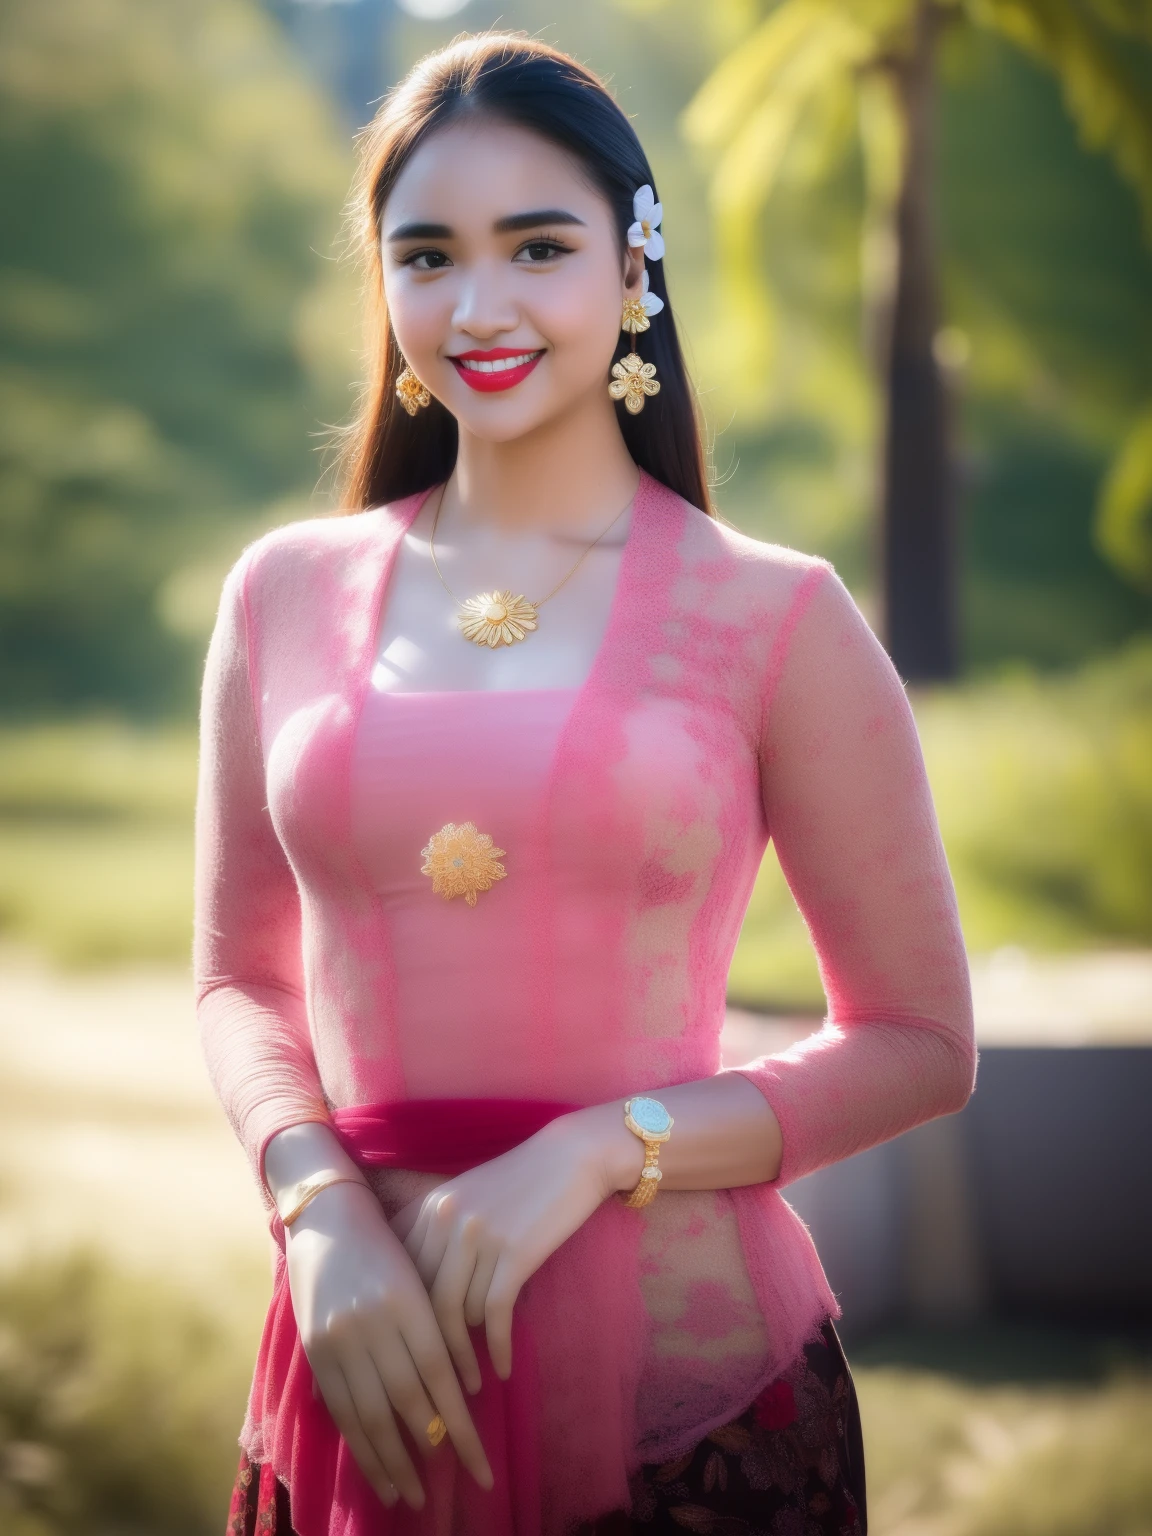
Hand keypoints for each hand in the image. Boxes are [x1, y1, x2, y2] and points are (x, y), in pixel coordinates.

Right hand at [284, 1179, 493, 1510]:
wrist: (328, 1215)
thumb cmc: (386, 1243)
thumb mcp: (417, 1277)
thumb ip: (434, 1328)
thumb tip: (456, 1393)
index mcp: (409, 1300)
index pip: (439, 1375)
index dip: (460, 1424)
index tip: (477, 1464)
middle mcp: (375, 1322)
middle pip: (408, 1401)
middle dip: (433, 1450)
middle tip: (454, 1489)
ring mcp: (340, 1337)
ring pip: (370, 1413)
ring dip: (392, 1461)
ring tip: (410, 1497)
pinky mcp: (315, 1348)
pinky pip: (339, 1407)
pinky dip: (359, 1443)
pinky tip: (375, 1468)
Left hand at [389, 1109, 638, 1389]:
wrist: (573, 1157)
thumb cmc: (521, 1181)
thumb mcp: (468, 1198)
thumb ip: (439, 1237)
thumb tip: (420, 1300)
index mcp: (429, 1208)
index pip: (400, 1277)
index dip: (403, 1320)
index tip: (406, 1353)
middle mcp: (446, 1220)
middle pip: (424, 1302)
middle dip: (430, 1349)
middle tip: (438, 1384)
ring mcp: (479, 1236)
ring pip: (459, 1312)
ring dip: (465, 1354)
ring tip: (471, 1383)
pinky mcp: (514, 1252)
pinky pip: (495, 1313)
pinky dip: (497, 1347)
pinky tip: (503, 1369)